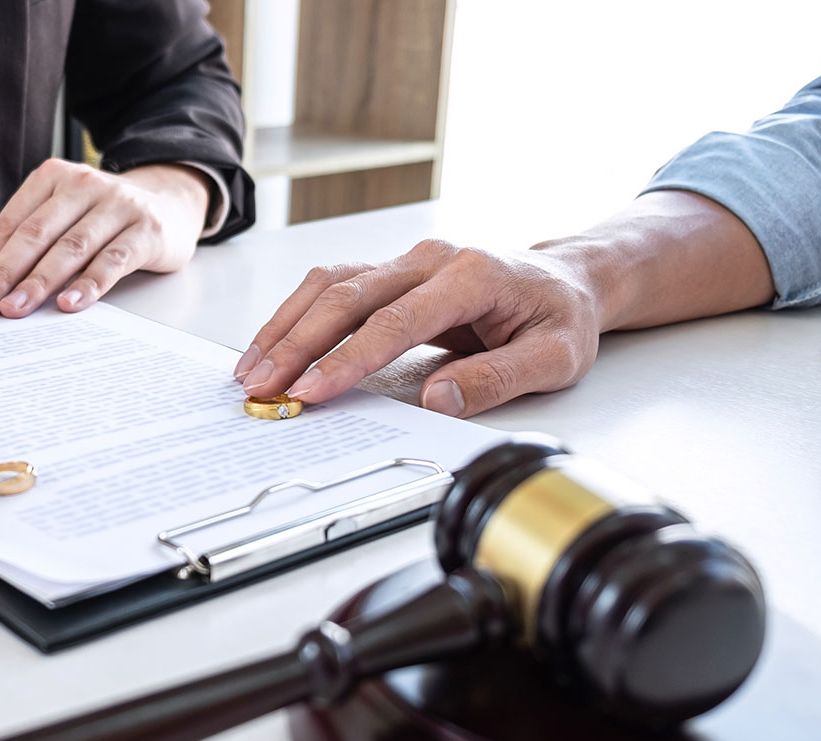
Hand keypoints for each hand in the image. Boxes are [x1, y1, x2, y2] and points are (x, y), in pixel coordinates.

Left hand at [0, 160, 209, 317]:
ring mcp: (117, 206)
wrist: (169, 203)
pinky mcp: (146, 231)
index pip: (9, 224)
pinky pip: (112, 261)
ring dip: (39, 282)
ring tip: (15, 309)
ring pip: (70, 248)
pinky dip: (89, 285)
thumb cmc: (102, 217)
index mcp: (51, 178)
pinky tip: (70, 304)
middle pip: (34, 235)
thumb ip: (5, 246)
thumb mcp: (54, 220)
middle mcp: (82, 185)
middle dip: (3, 274)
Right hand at [236, 240, 603, 417]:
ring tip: (252, 370)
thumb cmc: (560, 317)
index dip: (347, 358)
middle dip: (297, 344)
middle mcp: (431, 258)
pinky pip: (333, 288)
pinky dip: (296, 316)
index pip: (395, 320)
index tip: (312, 390)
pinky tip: (272, 345)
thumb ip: (496, 379)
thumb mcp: (554, 358)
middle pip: (347, 296)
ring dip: (285, 327)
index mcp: (472, 275)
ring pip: (329, 285)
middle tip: (262, 386)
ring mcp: (407, 260)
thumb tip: (435, 401)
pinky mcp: (391, 273)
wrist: (567, 280)